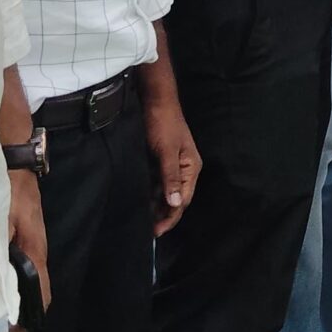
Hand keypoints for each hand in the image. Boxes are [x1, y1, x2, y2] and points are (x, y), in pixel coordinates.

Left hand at [8, 166, 50, 320]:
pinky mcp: (17, 235)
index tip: (5, 331)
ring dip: (5, 292)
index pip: (42, 295)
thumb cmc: (7, 186)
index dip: (27, 318)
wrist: (12, 158)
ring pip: (21, 277)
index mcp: (35, 251)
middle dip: (12, 310)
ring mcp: (27, 243)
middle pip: (31, 291)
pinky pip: (12, 263)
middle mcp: (35, 251)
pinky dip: (0, 275)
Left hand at [142, 85, 199, 237]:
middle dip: (164, 214)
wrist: (154, 100)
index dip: (171, 216)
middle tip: (148, 230)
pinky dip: (150, 193)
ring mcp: (172, 165)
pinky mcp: (160, 160)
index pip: (182, 200)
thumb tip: (175, 203)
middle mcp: (184, 169)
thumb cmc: (163, 124)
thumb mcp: (167, 151)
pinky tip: (140, 200)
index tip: (156, 230)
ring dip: (156, 205)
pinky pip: (157, 182)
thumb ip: (170, 177)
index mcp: (190, 168)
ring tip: (142, 219)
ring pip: (165, 192)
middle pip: (176, 198)